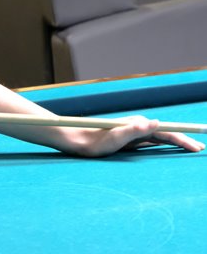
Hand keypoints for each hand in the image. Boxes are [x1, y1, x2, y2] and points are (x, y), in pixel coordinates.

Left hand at [65, 116, 204, 156]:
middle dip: (184, 140)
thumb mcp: (115, 138)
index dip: (183, 137)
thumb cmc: (94, 141)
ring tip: (190, 147)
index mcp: (138, 124)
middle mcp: (138, 126)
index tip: (198, 145)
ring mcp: (133, 132)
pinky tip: (168, 146)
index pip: (166, 131)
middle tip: (200, 148)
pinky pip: (152, 141)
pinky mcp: (129, 138)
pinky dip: (165, 143)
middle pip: (166, 133)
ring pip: (160, 137)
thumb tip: (155, 122)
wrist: (77, 140)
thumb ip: (134, 130)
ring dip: (176, 141)